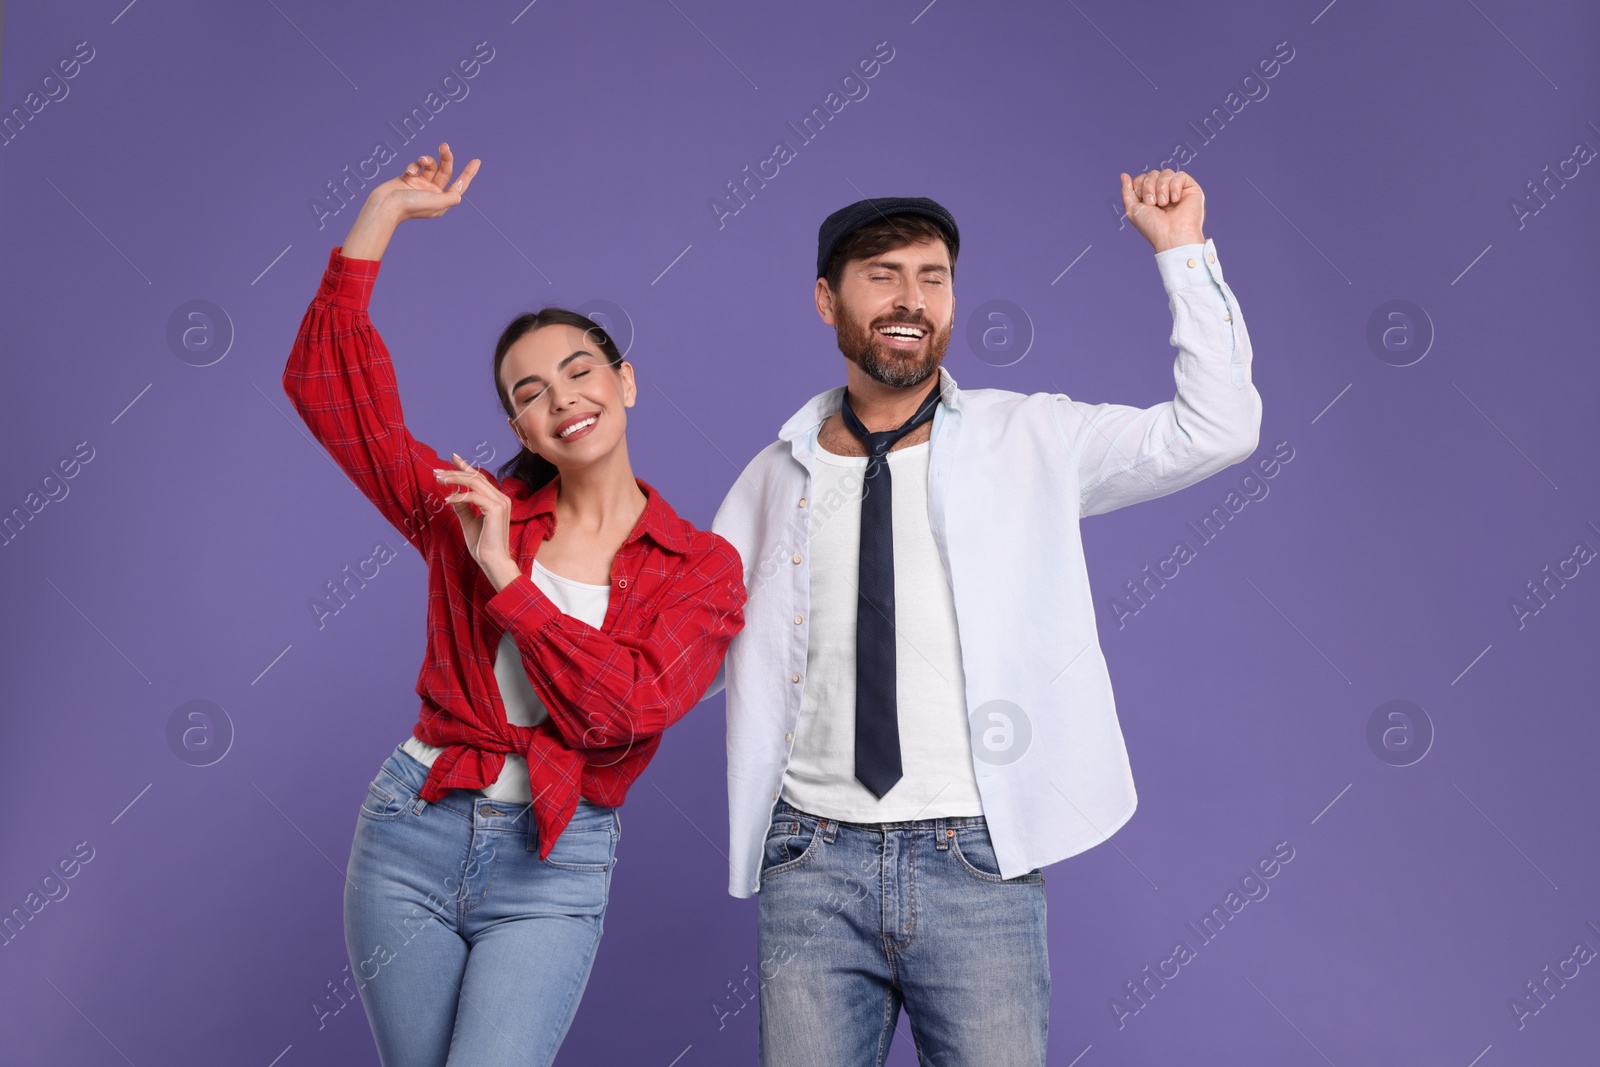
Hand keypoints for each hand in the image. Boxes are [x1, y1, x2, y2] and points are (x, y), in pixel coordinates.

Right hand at [373, 142, 480, 220]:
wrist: (385, 206)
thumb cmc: (412, 206)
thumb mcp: (438, 203)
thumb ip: (453, 196)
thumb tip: (461, 188)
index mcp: (442, 201)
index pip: (459, 185)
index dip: (468, 173)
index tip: (477, 161)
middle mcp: (432, 194)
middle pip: (445, 171)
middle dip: (446, 158)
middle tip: (444, 146)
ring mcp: (420, 186)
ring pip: (430, 166)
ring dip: (427, 159)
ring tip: (422, 160)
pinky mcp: (408, 179)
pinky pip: (416, 166)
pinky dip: (413, 165)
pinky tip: (409, 171)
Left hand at [434, 453, 518, 586]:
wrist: (492, 561)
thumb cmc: (483, 545)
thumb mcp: (469, 522)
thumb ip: (463, 507)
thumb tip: (454, 495)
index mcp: (497, 500)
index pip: (480, 478)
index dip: (466, 467)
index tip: (453, 458)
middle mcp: (501, 498)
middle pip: (475, 477)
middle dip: (454, 472)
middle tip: (436, 472)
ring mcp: (500, 502)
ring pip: (474, 482)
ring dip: (454, 479)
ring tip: (438, 480)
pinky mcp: (495, 509)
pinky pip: (473, 496)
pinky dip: (459, 496)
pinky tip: (447, 499)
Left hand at [1120, 169, 1204, 252]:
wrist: (1171, 236)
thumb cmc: (1153, 227)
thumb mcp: (1133, 210)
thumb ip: (1127, 191)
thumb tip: (1124, 175)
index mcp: (1151, 197)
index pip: (1142, 178)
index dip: (1139, 186)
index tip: (1143, 202)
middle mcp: (1164, 192)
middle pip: (1152, 173)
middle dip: (1148, 187)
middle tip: (1153, 204)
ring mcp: (1177, 190)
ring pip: (1166, 172)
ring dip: (1161, 188)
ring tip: (1164, 204)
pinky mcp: (1191, 188)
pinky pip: (1180, 175)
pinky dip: (1174, 187)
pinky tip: (1175, 200)